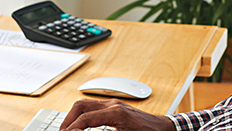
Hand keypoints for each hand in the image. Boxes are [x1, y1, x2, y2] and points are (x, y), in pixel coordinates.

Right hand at [60, 98, 174, 130]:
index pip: (85, 118)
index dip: (71, 128)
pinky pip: (93, 105)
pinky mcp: (115, 105)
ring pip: (85, 103)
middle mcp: (113, 104)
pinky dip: (82, 113)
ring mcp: (114, 103)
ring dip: (73, 115)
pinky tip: (80, 123)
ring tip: (67, 128)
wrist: (164, 129)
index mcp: (116, 113)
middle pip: (81, 105)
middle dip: (68, 119)